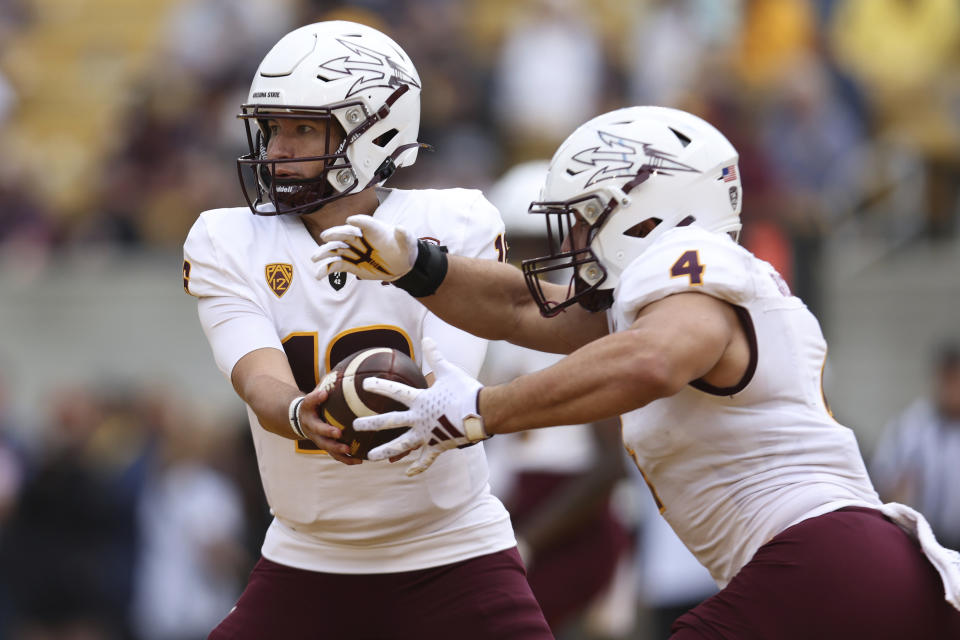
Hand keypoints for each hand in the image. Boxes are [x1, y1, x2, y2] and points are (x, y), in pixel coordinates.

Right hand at [299, 385, 362, 465]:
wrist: (301, 419)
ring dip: (338, 451)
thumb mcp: (316, 391)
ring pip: (327, 447)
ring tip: (351, 452)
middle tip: (339, 434)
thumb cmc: (314, 402)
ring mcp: (317, 438)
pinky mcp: (325, 446)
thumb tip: (345, 370)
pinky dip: (346, 459)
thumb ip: (327, 383)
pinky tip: (360, 460)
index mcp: (308, 409)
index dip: (315, 398)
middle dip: (328, 433)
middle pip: (318, 431)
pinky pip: (335, 455)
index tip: (323, 394)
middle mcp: (311, 426)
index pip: (309, 402)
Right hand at [312, 214, 417, 281]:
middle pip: (345, 234)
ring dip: (325, 253)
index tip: (351, 220)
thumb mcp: (408, 243)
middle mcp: (359, 238)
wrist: (401, 266)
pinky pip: (336, 266)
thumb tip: (401, 228)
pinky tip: (318, 275)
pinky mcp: (351, 265)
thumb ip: (404, 236)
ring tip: (315, 258)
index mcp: (373, 229)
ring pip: (336, 250)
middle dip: (335, 234)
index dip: (358, 221)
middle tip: (326, 236)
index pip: (364, 222)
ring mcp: (353, 251)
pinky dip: (327, 270)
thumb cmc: (403, 249)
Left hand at [353, 337, 488, 475]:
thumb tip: (427, 338)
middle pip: (390, 422)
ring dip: (385, 451)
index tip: (364, 384)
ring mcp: (427, 435)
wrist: (483, 413)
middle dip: (370, 423)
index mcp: (420, 400)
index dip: (379, 386)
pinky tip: (408, 473)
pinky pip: (425, 459)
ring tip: (370, 458)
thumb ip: (436, 356)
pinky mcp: (438, 446)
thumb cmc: (466, 390)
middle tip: (354, 425)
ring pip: (402, 446)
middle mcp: (419, 419)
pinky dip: (417, 467)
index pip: (395, 391)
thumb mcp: (450, 371)